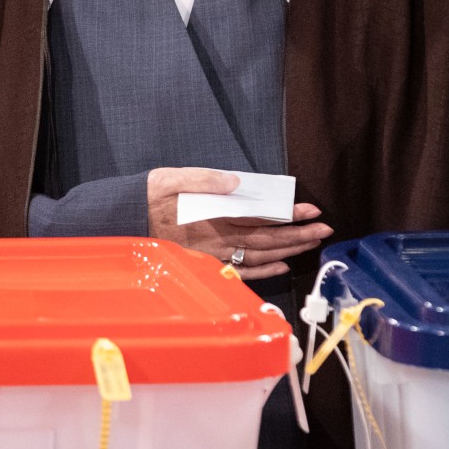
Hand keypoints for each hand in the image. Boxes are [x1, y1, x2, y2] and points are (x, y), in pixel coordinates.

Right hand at [146, 168, 332, 280]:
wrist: (124, 221)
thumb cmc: (149, 196)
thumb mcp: (172, 178)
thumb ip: (205, 180)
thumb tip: (237, 182)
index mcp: (213, 215)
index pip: (260, 216)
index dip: (288, 214)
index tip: (312, 210)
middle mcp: (217, 238)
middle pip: (266, 238)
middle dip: (298, 234)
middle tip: (325, 228)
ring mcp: (214, 254)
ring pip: (258, 255)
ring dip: (287, 250)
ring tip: (311, 242)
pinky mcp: (207, 263)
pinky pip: (240, 271)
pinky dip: (264, 270)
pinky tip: (282, 265)